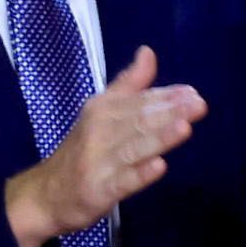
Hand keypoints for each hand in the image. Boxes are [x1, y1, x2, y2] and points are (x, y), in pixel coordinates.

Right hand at [3, 47, 202, 246]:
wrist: (47, 194)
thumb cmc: (84, 151)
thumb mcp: (101, 112)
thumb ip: (128, 85)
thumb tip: (148, 52)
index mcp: (101, 111)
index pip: (136, 101)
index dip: (164, 96)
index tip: (192, 92)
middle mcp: (98, 133)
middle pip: (137, 121)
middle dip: (168, 112)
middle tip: (198, 105)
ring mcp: (98, 163)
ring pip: (132, 148)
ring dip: (158, 138)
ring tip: (184, 128)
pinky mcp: (99, 190)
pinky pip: (122, 182)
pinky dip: (140, 174)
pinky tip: (159, 166)